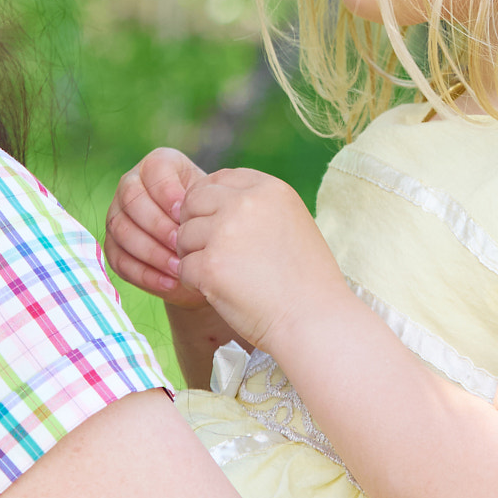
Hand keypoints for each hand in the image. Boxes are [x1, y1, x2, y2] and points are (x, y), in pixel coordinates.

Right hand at [105, 147, 209, 309]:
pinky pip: (119, 259)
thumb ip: (206, 202)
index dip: (167, 192)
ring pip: (122, 229)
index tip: (186, 215)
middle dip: (158, 225)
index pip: (154, 169)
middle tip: (182, 245)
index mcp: (158, 165)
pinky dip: (145, 274)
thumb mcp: (213, 205)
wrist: (203, 252)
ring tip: (180, 268)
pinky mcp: (112, 245)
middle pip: (132, 198)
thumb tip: (193, 218)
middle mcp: (131, 184)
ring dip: (152, 252)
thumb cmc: (211, 221)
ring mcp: (117, 214)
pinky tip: (169, 283)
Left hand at [175, 168, 350, 353]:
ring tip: (222, 275)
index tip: (215, 222)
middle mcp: (245, 202)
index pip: (220, 177)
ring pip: (183, 236)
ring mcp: (225, 233)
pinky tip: (217, 291)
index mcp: (269, 188)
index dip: (209, 199)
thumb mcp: (292, 223)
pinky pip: (183, 268)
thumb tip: (217, 201)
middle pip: (194, 201)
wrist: (314, 320)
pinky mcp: (210, 265)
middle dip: (195, 225)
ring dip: (194, 256)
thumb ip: (258, 206)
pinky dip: (194, 283)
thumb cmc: (306, 279)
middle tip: (211, 251)